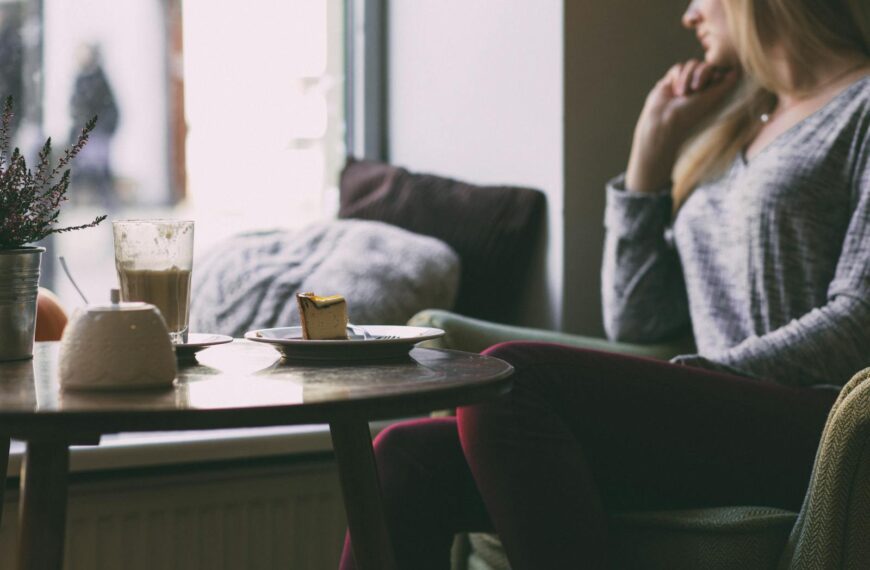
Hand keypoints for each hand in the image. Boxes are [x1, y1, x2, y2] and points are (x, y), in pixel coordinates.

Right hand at [626, 60, 738, 192]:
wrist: (664, 119)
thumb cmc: (690, 113)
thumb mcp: (712, 98)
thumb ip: (725, 85)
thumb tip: (736, 72)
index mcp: (711, 91)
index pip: (718, 71)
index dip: (714, 73)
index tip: (713, 83)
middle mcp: (698, 86)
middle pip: (706, 65)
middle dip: (701, 74)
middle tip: (696, 88)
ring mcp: (685, 82)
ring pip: (692, 64)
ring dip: (687, 77)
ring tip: (682, 94)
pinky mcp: (671, 80)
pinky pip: (678, 67)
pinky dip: (677, 77)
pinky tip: (674, 91)